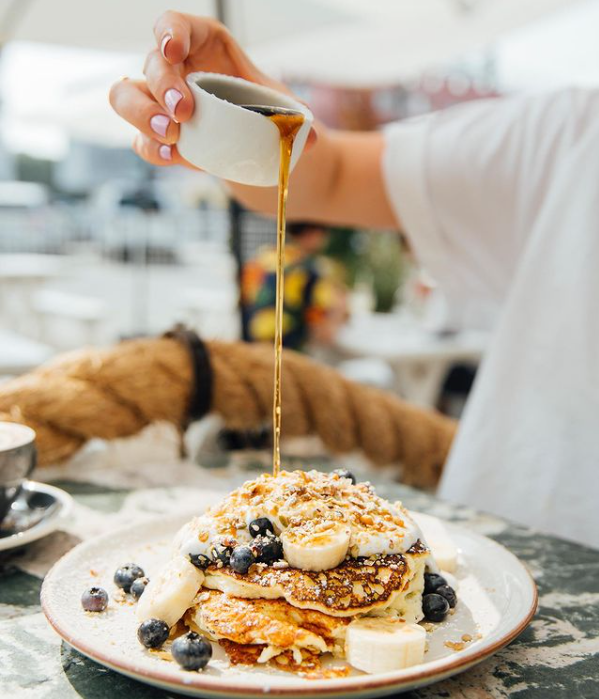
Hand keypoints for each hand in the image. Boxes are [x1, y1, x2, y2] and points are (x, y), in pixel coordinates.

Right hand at [109, 12, 287, 168]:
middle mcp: (176, 70)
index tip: (174, 50)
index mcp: (203, 46)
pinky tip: (174, 157)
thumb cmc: (265, 114)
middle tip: (185, 113)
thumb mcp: (284, 110)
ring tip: (172, 136)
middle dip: (162, 86)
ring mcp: (160, 103)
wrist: (256, 148)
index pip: (175, 25)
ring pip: (125, 96)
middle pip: (150, 63)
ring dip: (142, 115)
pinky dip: (152, 149)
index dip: (169, 32)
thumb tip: (309, 138)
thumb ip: (297, 118)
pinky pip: (140, 139)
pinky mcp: (157, 135)